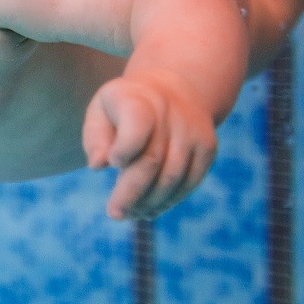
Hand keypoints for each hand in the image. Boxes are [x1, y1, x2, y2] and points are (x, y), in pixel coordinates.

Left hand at [81, 73, 217, 219]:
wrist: (171, 89)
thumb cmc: (124, 107)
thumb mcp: (102, 110)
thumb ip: (95, 137)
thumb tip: (98, 165)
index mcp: (138, 99)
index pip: (137, 127)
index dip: (125, 149)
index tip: (113, 163)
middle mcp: (170, 114)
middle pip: (152, 161)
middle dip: (131, 193)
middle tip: (115, 214)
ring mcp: (193, 131)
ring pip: (172, 177)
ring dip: (150, 202)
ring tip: (131, 214)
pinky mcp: (208, 147)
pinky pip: (190, 181)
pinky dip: (170, 200)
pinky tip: (151, 209)